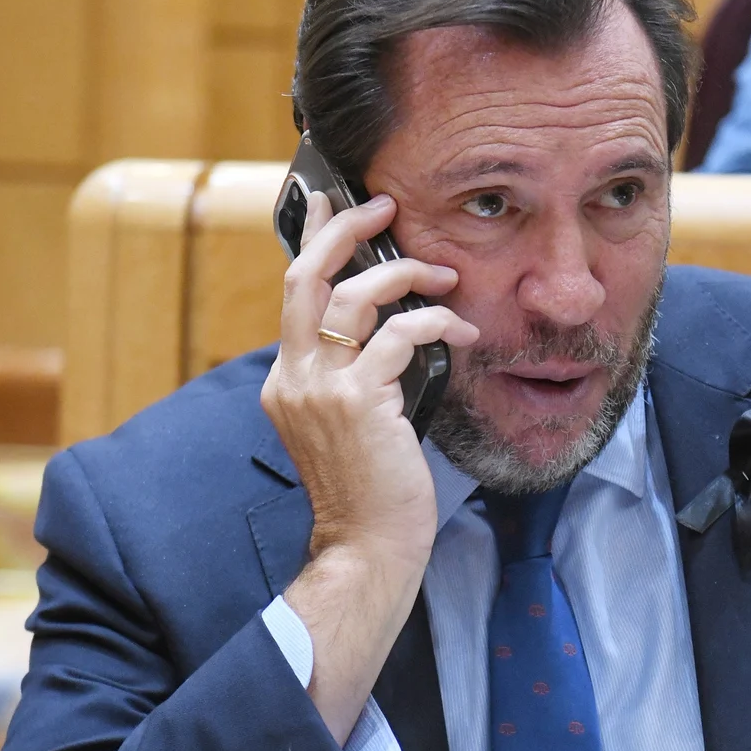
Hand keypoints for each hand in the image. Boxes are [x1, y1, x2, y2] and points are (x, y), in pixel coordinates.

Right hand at [260, 191, 477, 741]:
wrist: (367, 548)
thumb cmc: (372, 491)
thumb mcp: (350, 423)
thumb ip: (354, 375)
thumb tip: (391, 325)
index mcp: (286, 381)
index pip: (295, 293)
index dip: (314, 241)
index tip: (330, 202)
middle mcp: (292, 378)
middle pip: (308, 276)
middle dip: (345, 229)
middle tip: (384, 205)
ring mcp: (321, 389)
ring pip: (357, 298)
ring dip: (409, 275)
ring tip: (446, 276)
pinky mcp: (358, 402)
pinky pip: (402, 335)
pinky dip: (437, 322)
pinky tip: (463, 332)